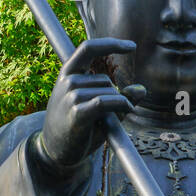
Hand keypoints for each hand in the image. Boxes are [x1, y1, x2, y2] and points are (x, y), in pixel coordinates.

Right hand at [38, 37, 139, 173]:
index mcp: (68, 74)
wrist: (53, 152)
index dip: (110, 44)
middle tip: (109, 115)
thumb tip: (141, 89)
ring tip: (107, 121)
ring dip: (117, 104)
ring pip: (109, 92)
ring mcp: (70, 97)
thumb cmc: (76, 128)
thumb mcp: (96, 109)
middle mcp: (67, 82)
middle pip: (105, 80)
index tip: (132, 46)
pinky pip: (106, 102)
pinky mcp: (77, 113)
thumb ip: (118, 98)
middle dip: (115, 95)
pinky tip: (128, 109)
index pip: (88, 48)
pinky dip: (121, 104)